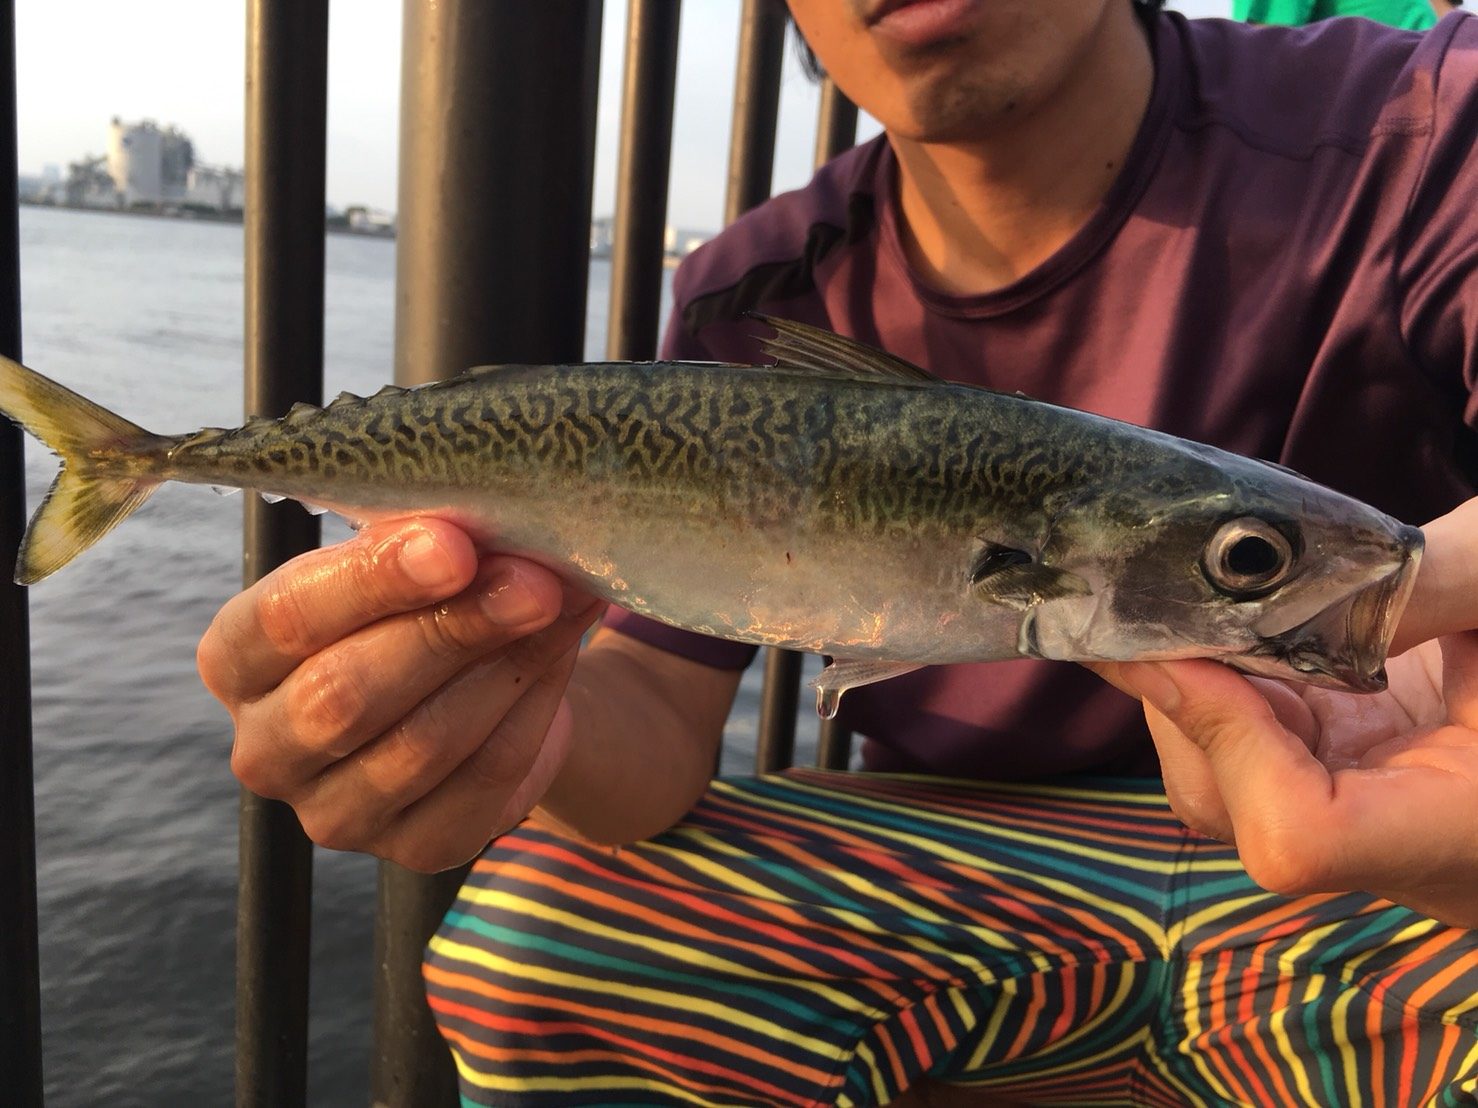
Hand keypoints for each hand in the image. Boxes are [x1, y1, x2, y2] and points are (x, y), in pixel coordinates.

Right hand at [198, 517, 603, 872]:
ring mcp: (334, 813)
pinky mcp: (414, 848)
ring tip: (561, 605)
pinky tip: (559, 657)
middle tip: (532, 580)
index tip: (454, 545)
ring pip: (423, 743)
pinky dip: (533, 711)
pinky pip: (483, 781)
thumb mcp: (404, 561)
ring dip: (507, 666)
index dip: (371, 581)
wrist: (481, 686)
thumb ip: (423, 546)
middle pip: (348, 693)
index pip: (285, 619)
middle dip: (452, 628)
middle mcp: (266, 749)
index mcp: (236, 660)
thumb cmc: (421, 604)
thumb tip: (489, 529)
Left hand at [1094, 499, 1477, 928]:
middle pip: (1238, 811)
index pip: (1300, 837)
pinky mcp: (1362, 787)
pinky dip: (1231, 690)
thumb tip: (1266, 574)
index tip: (1184, 645)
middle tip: (1161, 600)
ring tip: (1201, 607)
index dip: (1223, 739)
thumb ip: (1420, 580)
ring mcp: (1381, 827)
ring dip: (1198, 693)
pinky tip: (1238, 629)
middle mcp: (1417, 855)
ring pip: (1229, 789)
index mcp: (1472, 833)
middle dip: (1187, 701)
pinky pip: (1260, 756)